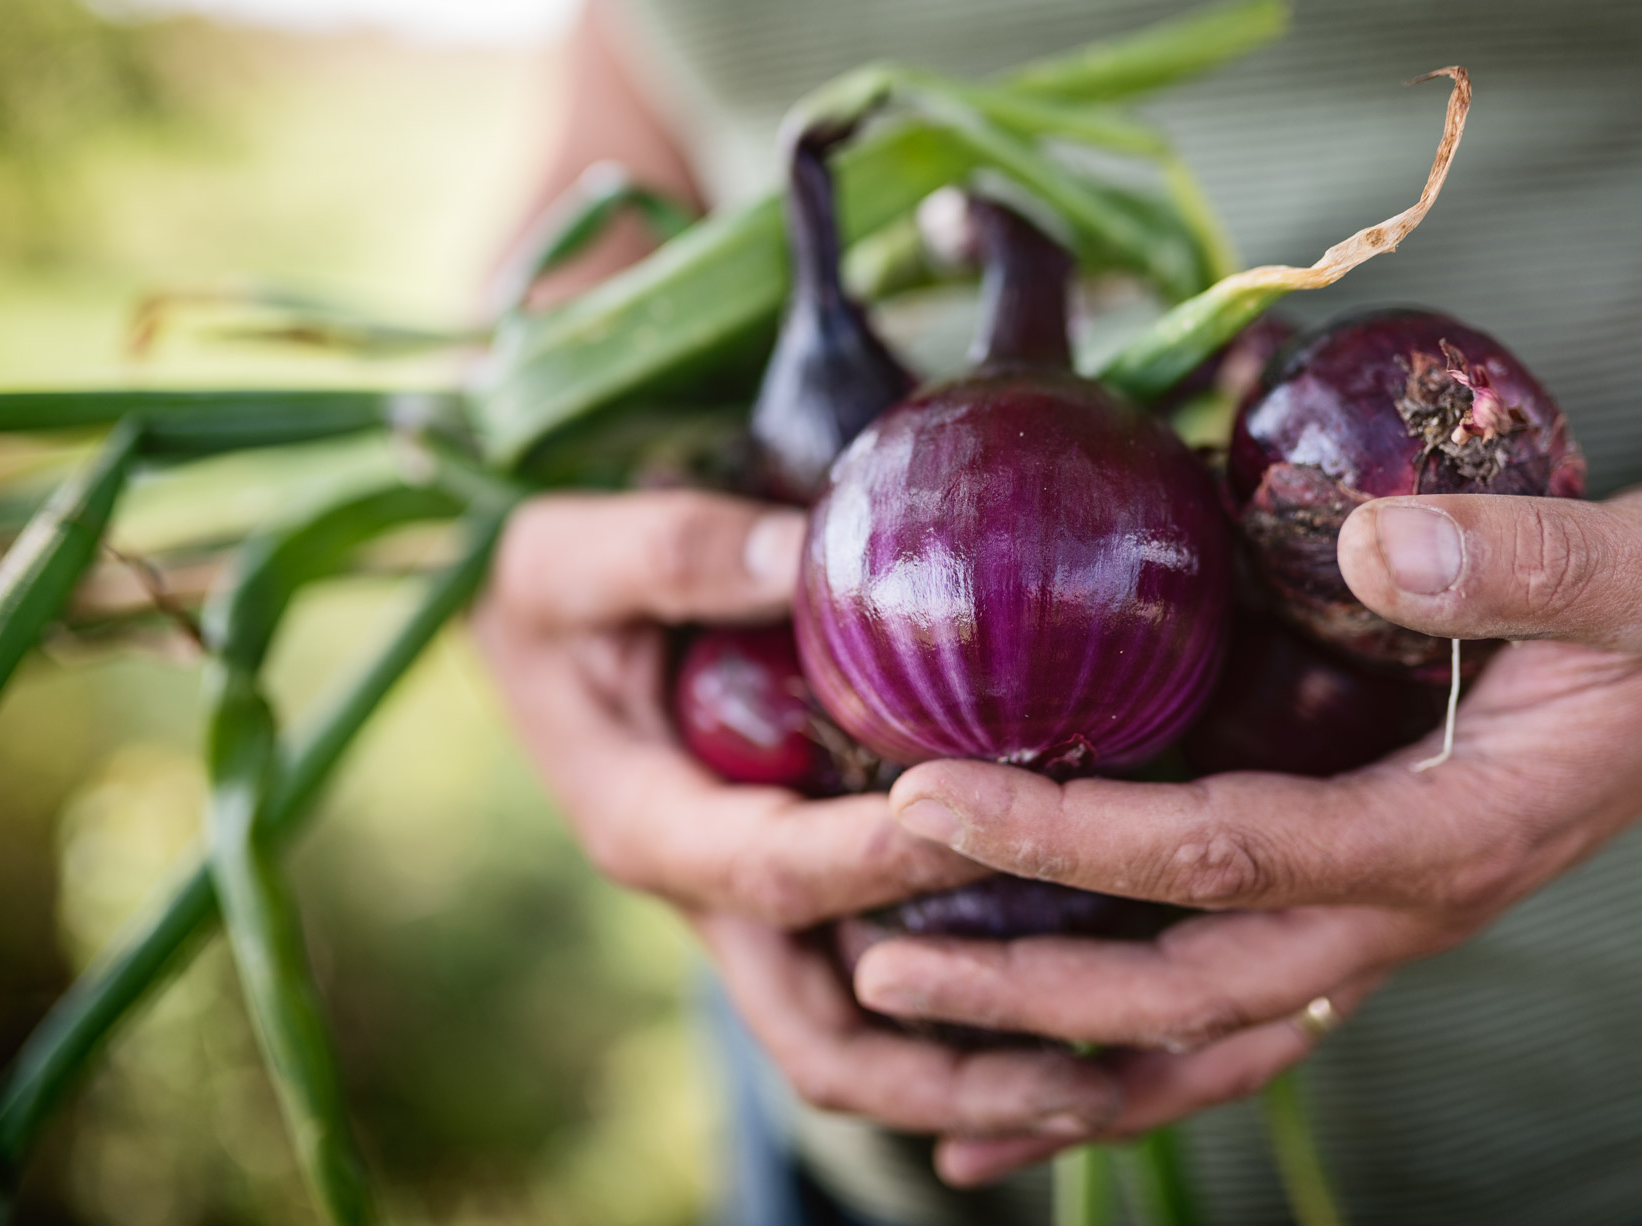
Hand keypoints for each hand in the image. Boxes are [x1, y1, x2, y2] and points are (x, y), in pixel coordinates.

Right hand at [474, 491, 1120, 1139]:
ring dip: (970, 1079)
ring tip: (1104, 1088)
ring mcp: (762, 913)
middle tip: (1078, 1072)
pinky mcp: (806, 895)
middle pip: (822, 1035)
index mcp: (648, 826)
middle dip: (942, 1070)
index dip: (881, 859)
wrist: (537, 637)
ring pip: (863, 1041)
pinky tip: (1077, 1003)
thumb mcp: (568, 554)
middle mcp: (711, 898)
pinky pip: (888, 982)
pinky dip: (970, 1014)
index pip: (778, 870)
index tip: (988, 822)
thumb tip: (808, 556)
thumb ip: (676, 552)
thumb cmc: (553, 593)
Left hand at [850, 485, 1641, 1182]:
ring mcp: (1372, 931)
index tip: (927, 799)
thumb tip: (1369, 544)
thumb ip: (1520, 559)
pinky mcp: (1351, 912)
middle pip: (1185, 991)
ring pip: (1198, 1038)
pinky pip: (1226, 1020)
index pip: (1223, 858)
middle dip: (1024, 986)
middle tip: (870, 956)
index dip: (1071, 843)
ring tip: (906, 1034)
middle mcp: (1397, 915)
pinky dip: (1118, 1064)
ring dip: (1053, 1052)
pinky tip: (1015, 1090)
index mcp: (1445, 838)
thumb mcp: (1639, 565)